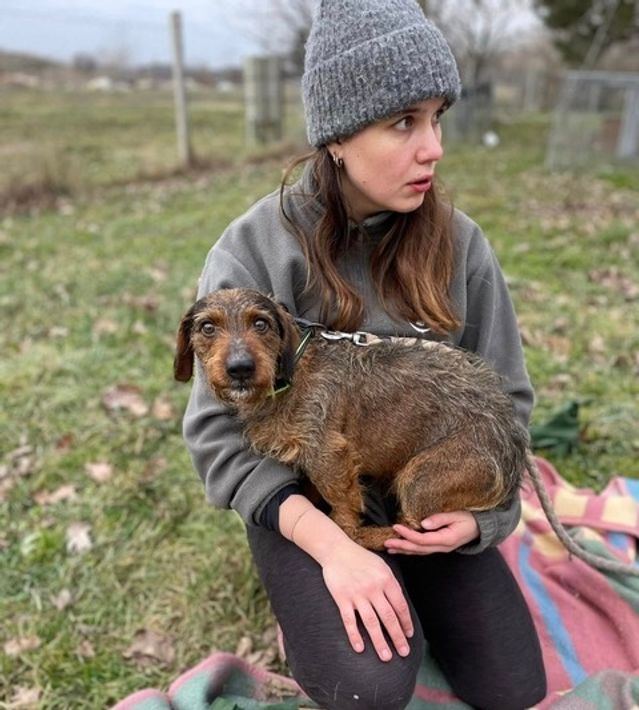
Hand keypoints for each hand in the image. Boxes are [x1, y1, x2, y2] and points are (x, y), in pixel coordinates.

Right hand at [321, 538, 413, 661]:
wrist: (336, 550)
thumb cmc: (361, 558)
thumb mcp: (381, 566)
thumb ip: (391, 584)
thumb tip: (400, 606)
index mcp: (386, 579)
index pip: (400, 606)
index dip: (406, 623)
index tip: (409, 635)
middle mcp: (373, 588)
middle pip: (388, 618)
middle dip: (397, 637)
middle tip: (404, 652)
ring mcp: (357, 594)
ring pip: (371, 623)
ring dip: (380, 642)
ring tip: (386, 657)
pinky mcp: (342, 598)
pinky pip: (349, 620)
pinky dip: (354, 635)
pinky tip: (360, 648)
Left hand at [384, 511, 478, 554]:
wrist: (482, 527)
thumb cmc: (470, 518)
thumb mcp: (457, 514)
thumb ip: (440, 518)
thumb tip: (423, 523)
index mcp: (447, 539)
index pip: (423, 539)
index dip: (408, 535)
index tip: (396, 527)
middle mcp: (442, 547)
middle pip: (418, 549)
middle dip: (401, 546)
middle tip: (386, 542)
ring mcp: (441, 548)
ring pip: (419, 551)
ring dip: (404, 550)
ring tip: (389, 548)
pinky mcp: (439, 546)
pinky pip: (422, 550)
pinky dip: (410, 549)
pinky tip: (401, 549)